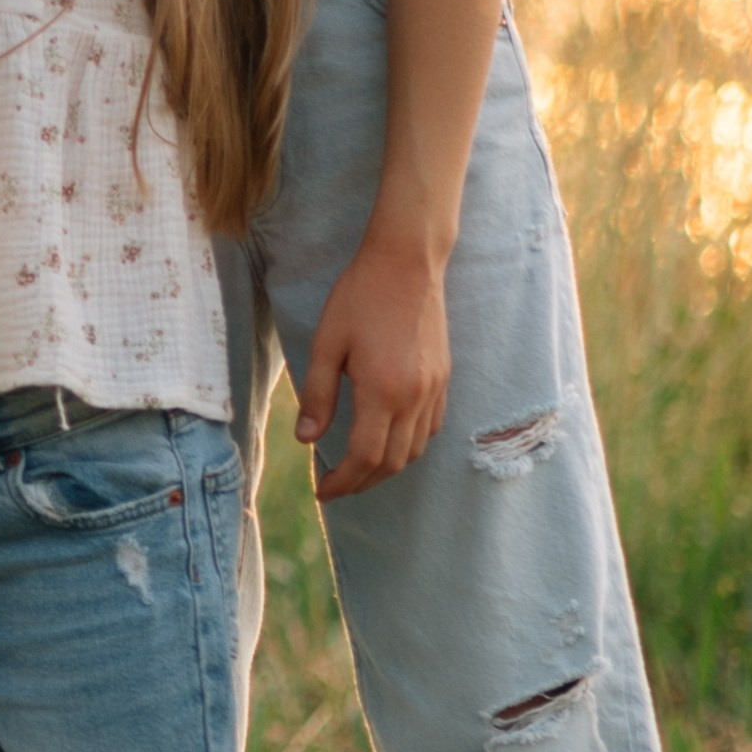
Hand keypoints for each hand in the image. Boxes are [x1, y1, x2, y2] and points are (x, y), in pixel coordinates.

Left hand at [296, 233, 450, 499]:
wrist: (407, 262)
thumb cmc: (360, 296)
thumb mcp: (326, 343)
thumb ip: (318, 394)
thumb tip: (307, 440)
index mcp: (383, 391)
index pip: (364, 457)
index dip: (343, 481)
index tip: (322, 490)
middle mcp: (415, 397)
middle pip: (392, 462)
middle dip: (362, 482)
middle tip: (335, 486)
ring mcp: (434, 388)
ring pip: (415, 449)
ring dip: (387, 468)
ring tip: (358, 469)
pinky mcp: (444, 377)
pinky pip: (431, 427)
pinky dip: (410, 445)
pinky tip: (389, 441)